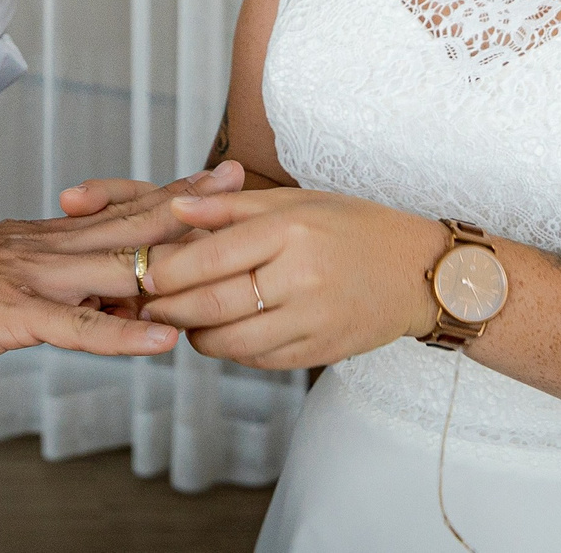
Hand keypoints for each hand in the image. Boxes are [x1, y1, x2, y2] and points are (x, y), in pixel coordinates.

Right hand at [0, 166, 244, 370]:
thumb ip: (46, 278)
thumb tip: (90, 291)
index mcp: (42, 236)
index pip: (118, 208)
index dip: (170, 191)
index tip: (215, 175)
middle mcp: (44, 246)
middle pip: (130, 222)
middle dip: (190, 204)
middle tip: (240, 182)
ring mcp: (32, 278)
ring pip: (114, 268)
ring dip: (172, 265)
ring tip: (223, 257)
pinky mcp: (14, 315)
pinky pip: (78, 328)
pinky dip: (123, 337)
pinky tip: (160, 343)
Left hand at [137, 188, 448, 370]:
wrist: (419, 271)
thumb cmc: (353, 226)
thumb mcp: (296, 200)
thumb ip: (231, 208)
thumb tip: (175, 210)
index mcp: (291, 229)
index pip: (210, 256)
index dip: (166, 271)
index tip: (141, 274)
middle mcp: (301, 276)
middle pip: (212, 304)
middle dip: (169, 309)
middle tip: (145, 306)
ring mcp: (313, 320)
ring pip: (231, 342)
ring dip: (195, 335)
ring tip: (181, 321)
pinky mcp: (321, 352)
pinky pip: (259, 360)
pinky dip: (232, 351)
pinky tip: (222, 334)